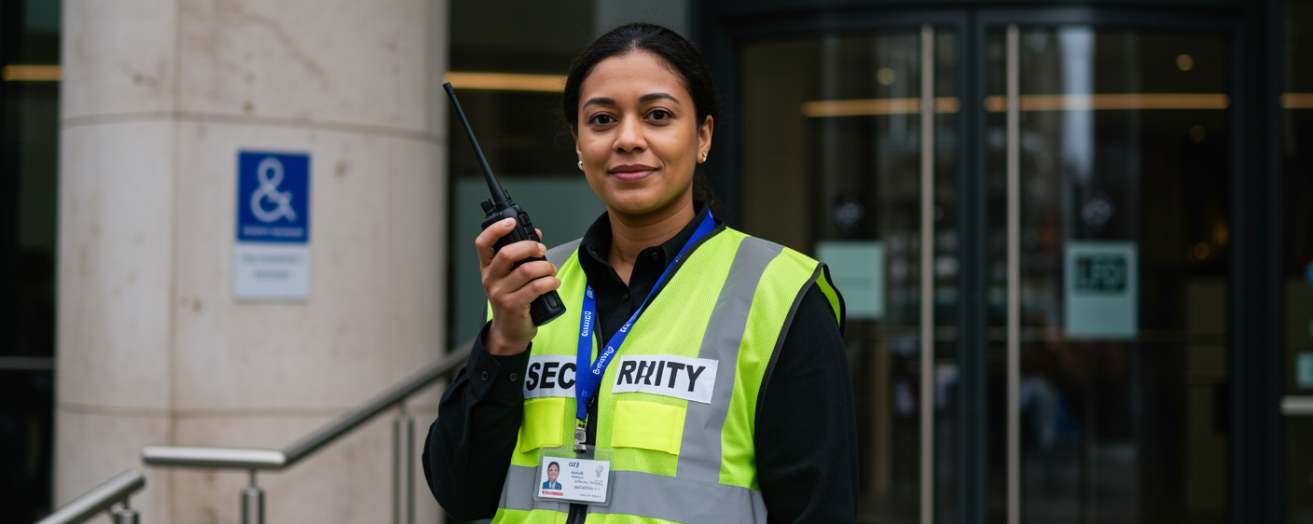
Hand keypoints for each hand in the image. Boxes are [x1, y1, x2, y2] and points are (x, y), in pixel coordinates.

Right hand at [476, 218, 559, 355]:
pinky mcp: (513, 305)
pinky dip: (549, 282)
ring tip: (551, 270)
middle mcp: (490, 279)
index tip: (511, 222)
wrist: (509, 330)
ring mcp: (500, 293)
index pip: (483, 243)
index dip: (496, 229)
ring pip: (526, 271)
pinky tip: (554, 282)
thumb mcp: (511, 276)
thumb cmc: (512, 299)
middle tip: (541, 250)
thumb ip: (522, 255)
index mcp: (488, 267)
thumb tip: (536, 234)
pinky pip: (535, 288)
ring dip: (545, 267)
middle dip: (529, 247)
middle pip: (507, 254)